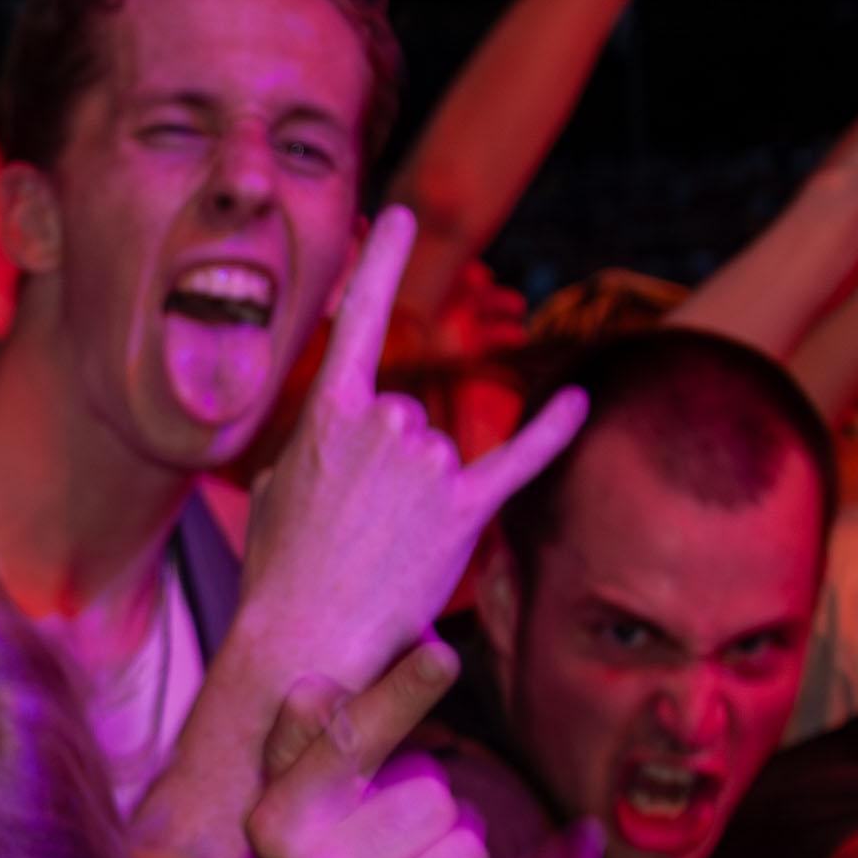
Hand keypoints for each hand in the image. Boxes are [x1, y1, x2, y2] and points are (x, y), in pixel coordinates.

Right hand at [237, 206, 587, 692]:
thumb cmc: (280, 571)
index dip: (381, 263)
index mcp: (328, 412)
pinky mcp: (464, 510)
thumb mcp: (278, 489)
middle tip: (351, 529)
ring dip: (417, 499)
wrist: (303, 640)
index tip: (402, 216)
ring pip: (438, 455)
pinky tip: (579, 404)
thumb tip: (352, 433)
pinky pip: (517, 460)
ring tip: (379, 548)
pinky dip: (552, 432)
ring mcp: (427, 464)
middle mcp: (384, 422)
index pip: (358, 318)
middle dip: (386, 470)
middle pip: (403, 419)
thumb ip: (318, 443)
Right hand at [250, 643, 602, 857]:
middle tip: (391, 836)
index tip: (443, 654)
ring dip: (459, 855)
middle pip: (430, 794)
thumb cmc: (329, 840)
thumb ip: (312, 729)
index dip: (401, 696)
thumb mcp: (302, 782)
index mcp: (278, 819)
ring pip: (469, 849)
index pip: (351, 741)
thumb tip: (314, 691)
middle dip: (428, 804)